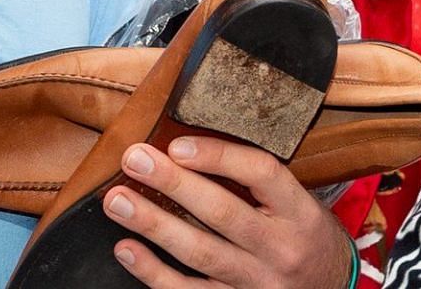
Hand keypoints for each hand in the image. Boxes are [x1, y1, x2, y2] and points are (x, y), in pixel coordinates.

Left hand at [101, 137, 353, 287]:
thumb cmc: (303, 239)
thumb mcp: (297, 205)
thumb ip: (255, 182)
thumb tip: (184, 149)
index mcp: (299, 213)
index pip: (262, 174)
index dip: (217, 156)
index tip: (177, 145)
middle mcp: (281, 249)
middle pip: (223, 213)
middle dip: (173, 184)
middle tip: (134, 159)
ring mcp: (258, 283)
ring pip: (200, 253)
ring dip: (153, 225)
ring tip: (117, 201)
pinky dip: (154, 272)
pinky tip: (126, 249)